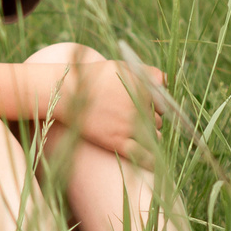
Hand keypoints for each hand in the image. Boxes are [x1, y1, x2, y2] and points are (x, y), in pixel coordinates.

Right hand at [38, 57, 169, 159]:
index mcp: (142, 87)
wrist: (63, 93)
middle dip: (150, 122)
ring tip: (135, 135)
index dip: (156, 107)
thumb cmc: (90, 78)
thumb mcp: (119, 67)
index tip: (150, 110)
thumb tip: (166, 82)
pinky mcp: (117, 141)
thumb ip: (147, 73)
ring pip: (153, 136)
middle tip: (135, 122)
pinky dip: (151, 160)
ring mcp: (129, 125)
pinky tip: (155, 164)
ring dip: (149, 137)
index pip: (164, 103)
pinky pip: (143, 155)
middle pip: (158, 120)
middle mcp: (138, 106)